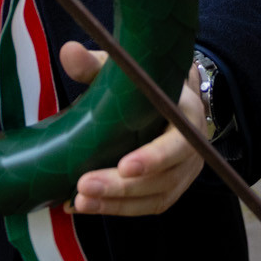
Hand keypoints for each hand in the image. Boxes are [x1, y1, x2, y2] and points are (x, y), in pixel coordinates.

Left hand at [64, 42, 204, 215]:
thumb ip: (96, 63)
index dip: (154, 157)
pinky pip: (145, 206)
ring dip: (115, 204)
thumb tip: (69, 51)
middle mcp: (192, 148)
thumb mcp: (125, 69)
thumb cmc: (144, 84)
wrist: (166, 100)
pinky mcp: (168, 189)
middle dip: (123, 187)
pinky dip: (114, 209)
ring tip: (78, 201)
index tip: (124, 165)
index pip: (178, 141)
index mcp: (186, 114)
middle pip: (163, 178)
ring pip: (153, 198)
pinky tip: (82, 206)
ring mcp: (182, 173)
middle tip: (84, 187)